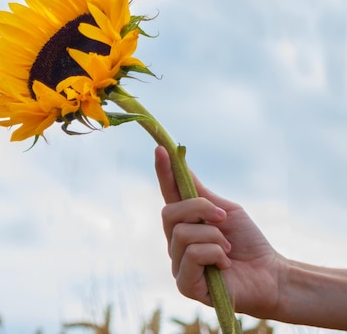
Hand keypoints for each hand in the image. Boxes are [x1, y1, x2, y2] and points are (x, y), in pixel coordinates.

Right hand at [154, 146, 284, 319]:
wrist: (271, 275)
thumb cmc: (248, 244)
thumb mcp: (225, 211)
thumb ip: (201, 194)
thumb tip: (181, 166)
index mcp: (184, 224)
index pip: (167, 194)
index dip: (163, 172)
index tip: (161, 148)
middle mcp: (175, 244)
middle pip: (169, 212)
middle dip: (199, 209)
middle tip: (223, 218)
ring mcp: (178, 265)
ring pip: (181, 234)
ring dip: (214, 236)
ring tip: (228, 249)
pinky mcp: (185, 284)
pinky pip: (192, 255)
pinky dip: (215, 254)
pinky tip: (225, 265)